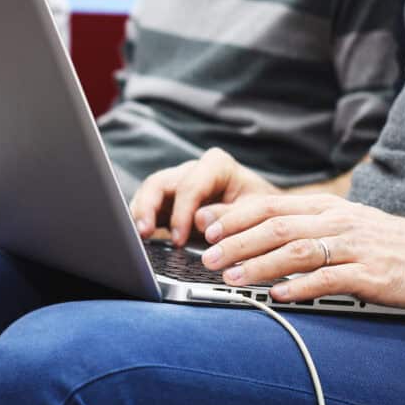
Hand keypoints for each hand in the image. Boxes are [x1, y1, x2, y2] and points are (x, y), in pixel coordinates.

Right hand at [130, 148, 279, 245]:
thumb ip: (230, 215)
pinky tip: (140, 239)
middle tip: (144, 232)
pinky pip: (149, 208)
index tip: (179, 238)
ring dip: (140, 214)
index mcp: (217, 166)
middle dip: (148, 207)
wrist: (266, 216)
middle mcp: (194, 171)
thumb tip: (200, 221)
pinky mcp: (171, 204)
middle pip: (161, 182)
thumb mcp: (256, 212)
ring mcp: (179, 186)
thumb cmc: (263, 210)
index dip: (180, 213)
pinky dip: (142, 221)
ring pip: (149, 192)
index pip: (190, 185)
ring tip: (138, 237)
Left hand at [198, 194, 404, 307]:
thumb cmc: (389, 244)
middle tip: (210, 258)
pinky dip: (301, 287)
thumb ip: (306, 226)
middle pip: (278, 227)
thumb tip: (260, 234)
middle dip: (239, 242)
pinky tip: (279, 297)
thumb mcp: (346, 224)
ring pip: (298, 251)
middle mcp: (338, 222)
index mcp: (328, 208)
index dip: (237, 217)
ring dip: (262, 265)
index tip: (209, 230)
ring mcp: (354, 248)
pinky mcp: (370, 274)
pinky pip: (329, 279)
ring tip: (235, 278)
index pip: (272, 205)